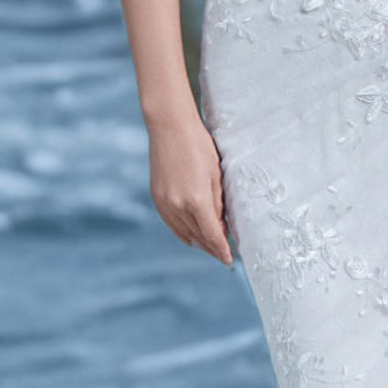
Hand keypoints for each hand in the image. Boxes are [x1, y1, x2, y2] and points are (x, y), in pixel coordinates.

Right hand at [145, 108, 234, 264]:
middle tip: (224, 255)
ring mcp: (164, 203)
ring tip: (211, 247)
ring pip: (184, 232)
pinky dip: (183, 232)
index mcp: (196, 201)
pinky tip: (191, 236)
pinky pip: (171, 223)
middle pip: (198, 237)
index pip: (213, 236)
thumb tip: (222, 227)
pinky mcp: (157, 197)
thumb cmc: (199, 146)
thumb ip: (218, 204)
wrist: (170, 127)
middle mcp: (177, 206)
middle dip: (212, 248)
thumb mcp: (217, 175)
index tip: (230, 260)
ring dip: (198, 241)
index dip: (222, 250)